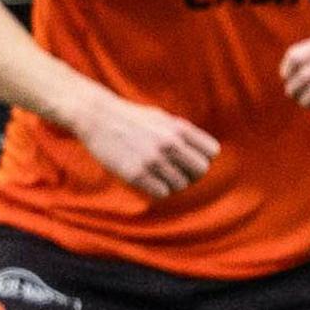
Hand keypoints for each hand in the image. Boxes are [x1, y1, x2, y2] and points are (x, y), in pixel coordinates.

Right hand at [73, 92, 219, 199]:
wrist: (97, 117)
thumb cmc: (132, 118)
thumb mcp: (162, 118)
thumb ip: (183, 134)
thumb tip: (206, 155)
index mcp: (178, 128)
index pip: (211, 152)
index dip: (202, 157)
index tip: (189, 158)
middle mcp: (168, 144)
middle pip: (200, 171)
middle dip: (191, 174)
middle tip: (176, 170)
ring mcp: (152, 160)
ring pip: (180, 185)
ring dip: (172, 182)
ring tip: (158, 173)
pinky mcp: (135, 174)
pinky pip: (161, 193)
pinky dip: (157, 189)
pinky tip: (148, 179)